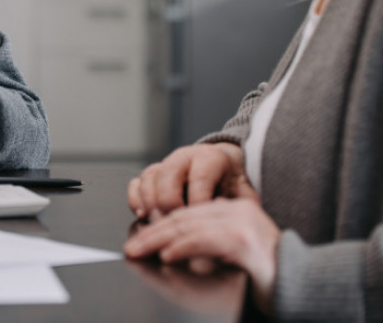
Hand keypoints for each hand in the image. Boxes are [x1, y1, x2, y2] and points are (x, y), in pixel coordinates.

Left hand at [124, 197, 279, 312]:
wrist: (307, 283)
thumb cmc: (273, 274)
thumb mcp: (237, 251)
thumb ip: (214, 242)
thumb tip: (177, 246)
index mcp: (235, 209)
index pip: (190, 213)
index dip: (162, 226)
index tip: (141, 238)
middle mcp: (237, 211)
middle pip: (185, 218)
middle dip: (154, 233)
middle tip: (132, 247)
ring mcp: (242, 223)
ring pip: (190, 227)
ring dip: (159, 240)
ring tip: (140, 250)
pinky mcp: (244, 241)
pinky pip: (205, 240)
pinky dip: (183, 247)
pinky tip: (168, 254)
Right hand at [128, 143, 256, 219]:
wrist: (225, 171)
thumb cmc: (235, 186)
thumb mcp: (246, 192)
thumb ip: (242, 205)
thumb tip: (235, 223)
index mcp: (210, 158)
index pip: (200, 176)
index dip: (199, 202)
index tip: (201, 223)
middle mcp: (184, 157)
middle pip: (168, 175)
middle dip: (170, 204)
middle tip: (176, 226)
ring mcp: (166, 165)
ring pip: (149, 178)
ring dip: (151, 204)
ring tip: (160, 225)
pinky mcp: (153, 176)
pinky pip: (136, 183)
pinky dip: (136, 201)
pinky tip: (144, 216)